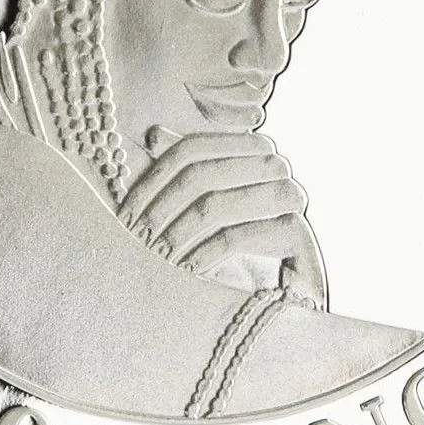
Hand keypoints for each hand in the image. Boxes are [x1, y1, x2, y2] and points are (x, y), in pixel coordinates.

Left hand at [117, 126, 326, 306]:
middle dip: (162, 206)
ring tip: (159, 254)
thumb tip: (154, 134)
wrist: (281, 291)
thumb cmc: (237, 241)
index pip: (191, 148)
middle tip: (138, 235)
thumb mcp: (207, 202)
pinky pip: (239, 235)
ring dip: (180, 231)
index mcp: (252, 147)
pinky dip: (206, 252)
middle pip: (203, 173)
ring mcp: (290, 196)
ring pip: (218, 203)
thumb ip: (188, 167)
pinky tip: (188, 267)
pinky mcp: (297, 233)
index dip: (153, 178)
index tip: (126, 211)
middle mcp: (275, 166)